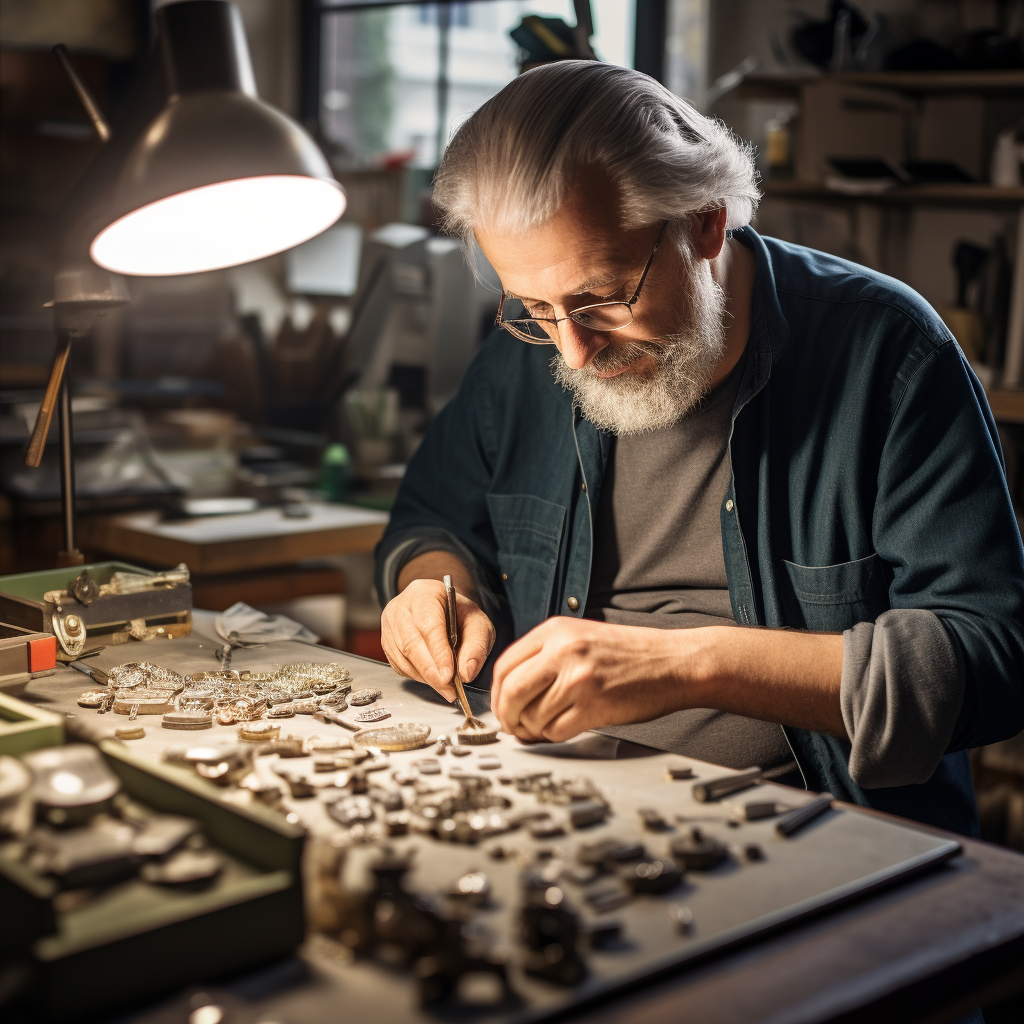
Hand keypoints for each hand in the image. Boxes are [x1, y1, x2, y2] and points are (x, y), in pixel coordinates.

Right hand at [381, 578, 495, 699]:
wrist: (442, 609)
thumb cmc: (459, 615)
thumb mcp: (478, 624)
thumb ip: (477, 646)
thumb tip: (466, 673)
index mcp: (425, 593)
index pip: (429, 625)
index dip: (438, 652)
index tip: (449, 675)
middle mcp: (401, 606)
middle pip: (411, 643)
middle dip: (431, 671)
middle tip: (449, 689)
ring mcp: (390, 624)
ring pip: (403, 656)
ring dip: (425, 677)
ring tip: (445, 688)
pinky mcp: (386, 641)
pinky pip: (398, 664)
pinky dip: (416, 676)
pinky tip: (432, 679)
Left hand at [490, 616, 686, 742]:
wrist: (673, 662)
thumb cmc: (629, 653)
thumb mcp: (581, 637)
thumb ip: (545, 655)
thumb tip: (509, 690)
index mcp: (556, 630)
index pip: (504, 664)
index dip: (496, 693)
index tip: (500, 706)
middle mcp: (564, 651)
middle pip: (510, 691)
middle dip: (505, 716)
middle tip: (511, 726)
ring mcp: (579, 678)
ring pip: (531, 715)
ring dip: (531, 730)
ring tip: (540, 729)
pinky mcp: (595, 706)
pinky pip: (555, 730)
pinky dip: (551, 736)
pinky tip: (559, 730)